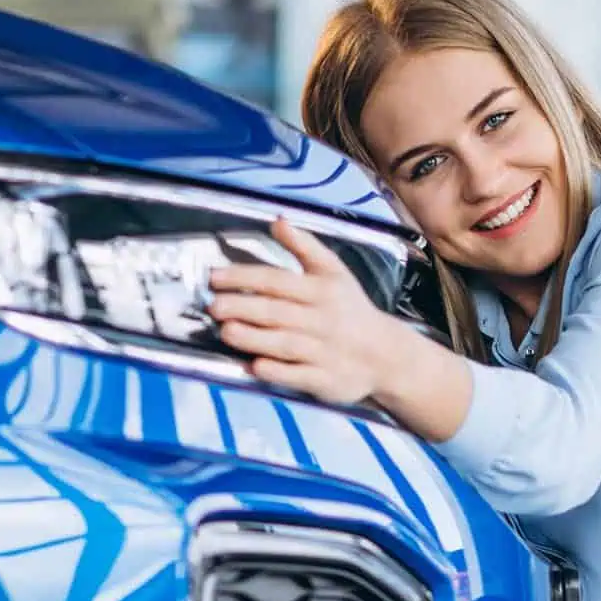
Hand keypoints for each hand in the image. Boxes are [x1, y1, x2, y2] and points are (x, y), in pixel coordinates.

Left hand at [205, 219, 406, 405]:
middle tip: (214, 307)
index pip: (277, 280)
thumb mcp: (334, 272)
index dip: (244, 277)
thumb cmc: (351, 309)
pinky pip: (299, 376)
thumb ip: (305, 246)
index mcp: (322, 290)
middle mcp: (323, 320)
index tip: (214, 278)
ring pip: (286, 343)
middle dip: (244, 308)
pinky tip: (255, 367)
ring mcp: (324, 352)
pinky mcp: (326, 380)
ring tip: (226, 332)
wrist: (386, 356)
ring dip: (255, 338)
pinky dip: (277, 371)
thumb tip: (277, 220)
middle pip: (278, 312)